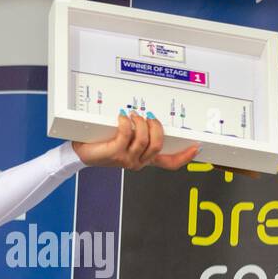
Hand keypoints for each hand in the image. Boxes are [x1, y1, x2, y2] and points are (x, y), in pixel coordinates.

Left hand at [70, 111, 260, 177]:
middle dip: (155, 127)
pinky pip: (126, 135)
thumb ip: (139, 132)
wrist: (80, 152)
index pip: (170, 163)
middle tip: (147, 117)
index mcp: (144, 159)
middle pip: (158, 145)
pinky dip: (126, 123)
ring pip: (144, 140)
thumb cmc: (102, 142)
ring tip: (131, 116)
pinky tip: (121, 118)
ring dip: (140, 123)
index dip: (185, 156)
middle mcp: (138, 161)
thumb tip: (150, 116)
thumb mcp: (125, 138)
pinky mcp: (114, 153)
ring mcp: (127, 159)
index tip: (197, 146)